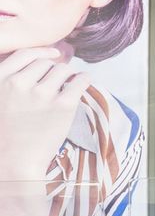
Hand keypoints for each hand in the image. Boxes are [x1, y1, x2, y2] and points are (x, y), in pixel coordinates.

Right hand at [0, 48, 89, 180]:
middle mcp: (18, 83)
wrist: (13, 163)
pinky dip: (84, 79)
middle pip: (46, 63)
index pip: (24, 55)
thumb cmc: (4, 136)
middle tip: (59, 80)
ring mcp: (42, 93)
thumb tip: (36, 67)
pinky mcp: (63, 105)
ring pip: (63, 70)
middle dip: (54, 68)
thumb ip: (10, 84)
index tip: (52, 54)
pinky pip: (80, 80)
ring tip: (69, 84)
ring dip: (68, 75)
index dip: (41, 52)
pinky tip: (84, 81)